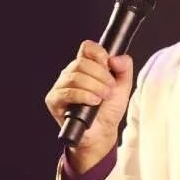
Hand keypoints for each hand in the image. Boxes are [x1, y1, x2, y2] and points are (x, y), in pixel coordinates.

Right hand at [44, 40, 133, 168]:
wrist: (103, 132)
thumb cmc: (109, 109)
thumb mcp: (123, 86)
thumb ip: (125, 67)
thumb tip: (114, 58)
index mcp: (85, 66)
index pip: (86, 48)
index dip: (98, 53)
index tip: (108, 65)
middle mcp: (70, 73)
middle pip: (82, 62)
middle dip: (101, 76)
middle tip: (109, 89)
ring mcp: (61, 86)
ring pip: (75, 77)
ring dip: (95, 87)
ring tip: (103, 97)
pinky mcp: (54, 101)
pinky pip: (67, 93)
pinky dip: (84, 96)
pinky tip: (94, 102)